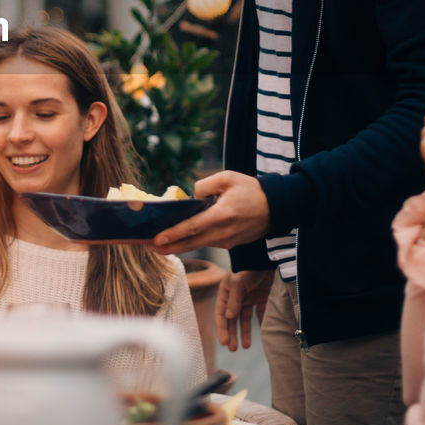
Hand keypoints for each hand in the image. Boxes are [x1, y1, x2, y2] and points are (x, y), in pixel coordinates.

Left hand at [152, 171, 269, 253]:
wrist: (278, 206)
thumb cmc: (252, 189)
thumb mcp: (228, 177)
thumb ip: (205, 185)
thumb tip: (191, 198)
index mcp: (222, 215)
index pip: (192, 227)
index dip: (173, 234)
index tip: (156, 239)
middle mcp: (224, 232)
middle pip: (191, 243)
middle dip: (167, 246)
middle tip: (147, 246)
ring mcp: (228, 241)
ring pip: (198, 245)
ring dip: (178, 245)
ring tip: (158, 244)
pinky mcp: (231, 244)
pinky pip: (208, 243)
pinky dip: (193, 242)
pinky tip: (179, 239)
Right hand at [216, 269, 274, 350]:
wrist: (266, 256)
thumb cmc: (248, 266)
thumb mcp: (238, 281)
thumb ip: (234, 299)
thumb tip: (229, 317)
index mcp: (226, 293)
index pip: (221, 314)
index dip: (222, 329)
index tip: (225, 342)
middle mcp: (235, 297)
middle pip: (231, 319)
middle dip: (231, 334)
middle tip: (233, 349)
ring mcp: (249, 298)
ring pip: (244, 319)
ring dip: (244, 332)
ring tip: (244, 346)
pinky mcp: (262, 298)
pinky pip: (260, 314)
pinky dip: (260, 323)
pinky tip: (261, 334)